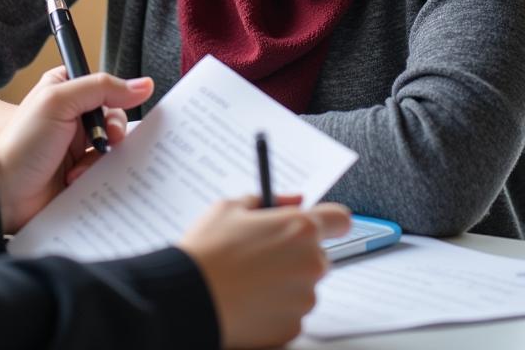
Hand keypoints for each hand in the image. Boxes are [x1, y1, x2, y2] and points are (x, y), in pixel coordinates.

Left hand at [0, 66, 152, 232]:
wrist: (3, 192)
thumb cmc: (23, 142)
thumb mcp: (59, 101)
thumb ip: (100, 87)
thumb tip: (143, 85)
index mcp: (67, 91)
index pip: (106, 87)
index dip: (118, 98)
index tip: (118, 110)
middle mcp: (75, 118)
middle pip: (116, 119)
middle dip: (113, 132)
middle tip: (105, 142)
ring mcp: (79, 148)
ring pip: (115, 149)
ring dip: (102, 159)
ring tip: (80, 168)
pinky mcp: (83, 175)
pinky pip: (108, 174)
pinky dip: (99, 179)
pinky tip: (77, 182)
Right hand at [180, 196, 350, 348]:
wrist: (190, 296)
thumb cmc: (208, 249)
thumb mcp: (230, 207)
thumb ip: (269, 200)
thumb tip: (294, 200)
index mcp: (299, 229)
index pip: (339, 219)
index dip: (328, 219)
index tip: (317, 222)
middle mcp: (310, 264)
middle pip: (319, 254)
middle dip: (297, 252)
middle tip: (263, 252)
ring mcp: (304, 299)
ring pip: (304, 285)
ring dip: (286, 280)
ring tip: (249, 278)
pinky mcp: (293, 327)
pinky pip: (292, 311)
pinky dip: (276, 306)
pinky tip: (249, 298)